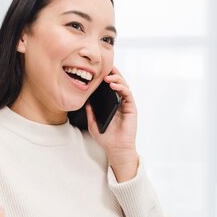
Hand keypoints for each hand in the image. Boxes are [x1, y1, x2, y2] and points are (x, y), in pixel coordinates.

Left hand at [87, 66, 138, 181]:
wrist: (116, 148)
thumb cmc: (106, 138)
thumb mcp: (93, 123)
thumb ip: (90, 112)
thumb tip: (85, 101)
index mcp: (111, 105)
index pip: (109, 88)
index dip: (105, 78)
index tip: (98, 71)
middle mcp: (120, 102)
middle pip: (118, 83)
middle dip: (112, 74)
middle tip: (104, 67)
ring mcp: (126, 104)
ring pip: (123, 86)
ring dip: (116, 78)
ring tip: (107, 77)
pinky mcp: (131, 108)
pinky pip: (127, 93)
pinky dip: (121, 87)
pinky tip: (113, 85)